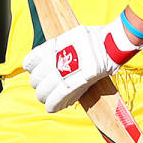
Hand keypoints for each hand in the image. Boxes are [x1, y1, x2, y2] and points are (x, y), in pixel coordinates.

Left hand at [23, 16, 142, 112]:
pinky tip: (52, 107)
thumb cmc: (94, 39)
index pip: (31, 61)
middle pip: (36, 78)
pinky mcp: (77, 82)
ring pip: (44, 90)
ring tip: (47, 97)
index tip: (35, 71)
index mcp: (54, 45)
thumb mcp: (72, 36)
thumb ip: (58, 48)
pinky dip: (53, 104)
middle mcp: (57, 58)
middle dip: (38, 85)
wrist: (112, 44)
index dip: (30, 68)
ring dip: (44, 96)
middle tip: (43, 87)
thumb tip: (45, 61)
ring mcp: (66, 70)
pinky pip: (58, 97)